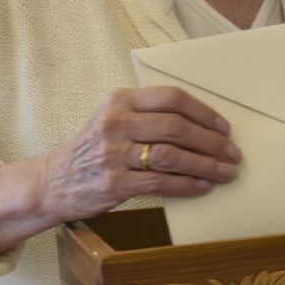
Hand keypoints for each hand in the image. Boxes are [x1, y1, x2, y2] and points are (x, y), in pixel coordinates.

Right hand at [0, 85, 239, 258]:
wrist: (51, 182)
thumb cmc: (93, 149)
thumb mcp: (113, 118)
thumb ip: (148, 115)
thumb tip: (203, 125)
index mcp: (119, 100)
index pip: (171, 98)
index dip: (204, 113)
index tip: (224, 127)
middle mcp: (115, 122)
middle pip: (176, 127)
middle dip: (211, 141)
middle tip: (232, 153)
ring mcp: (112, 154)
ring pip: (171, 156)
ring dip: (206, 165)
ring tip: (226, 172)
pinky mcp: (113, 183)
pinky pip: (160, 183)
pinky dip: (187, 184)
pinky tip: (204, 186)